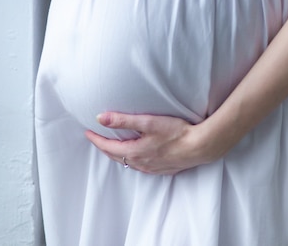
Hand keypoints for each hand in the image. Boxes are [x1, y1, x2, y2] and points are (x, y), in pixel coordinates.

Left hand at [85, 112, 209, 174]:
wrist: (199, 146)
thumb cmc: (175, 132)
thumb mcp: (147, 122)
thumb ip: (123, 120)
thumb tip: (100, 118)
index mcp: (134, 152)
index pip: (108, 148)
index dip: (96, 140)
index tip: (88, 132)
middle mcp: (141, 163)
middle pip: (116, 157)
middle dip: (104, 148)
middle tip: (97, 139)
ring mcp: (152, 168)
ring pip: (128, 163)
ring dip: (118, 154)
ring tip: (113, 146)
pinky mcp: (162, 169)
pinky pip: (140, 166)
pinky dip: (132, 159)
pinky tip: (136, 154)